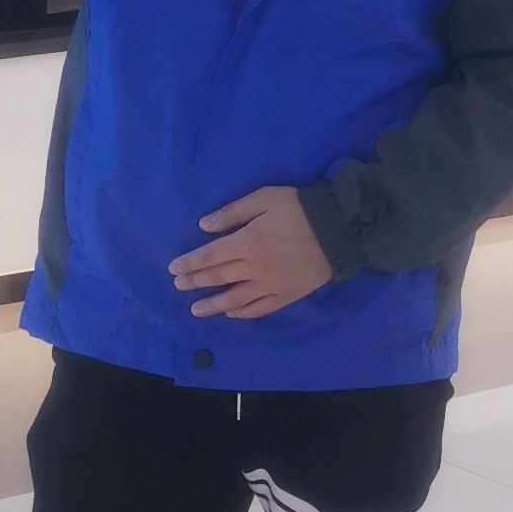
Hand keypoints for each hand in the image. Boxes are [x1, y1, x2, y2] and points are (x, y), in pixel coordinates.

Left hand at [169, 184, 334, 319]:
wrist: (339, 228)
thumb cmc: (300, 209)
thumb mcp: (264, 199)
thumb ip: (233, 212)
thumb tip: (204, 225)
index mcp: (247, 242)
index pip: (210, 256)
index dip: (190, 263)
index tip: (173, 269)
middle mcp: (254, 268)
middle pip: (218, 277)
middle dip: (195, 281)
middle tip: (178, 286)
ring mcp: (271, 285)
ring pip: (235, 299)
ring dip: (213, 305)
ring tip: (195, 309)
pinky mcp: (287, 295)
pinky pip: (260, 308)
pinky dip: (243, 312)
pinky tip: (231, 313)